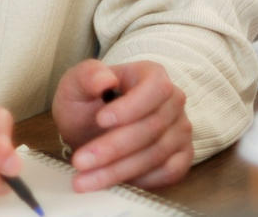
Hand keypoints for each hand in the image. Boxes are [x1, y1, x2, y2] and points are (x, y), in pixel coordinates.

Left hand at [51, 59, 191, 191]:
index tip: (100, 120)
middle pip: (152, 127)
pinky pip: (168, 173)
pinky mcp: (182, 157)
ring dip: (118, 170)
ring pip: (156, 154)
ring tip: (86, 178)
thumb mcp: (76, 84)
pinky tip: (112, 182)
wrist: (90, 128)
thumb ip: (86, 76)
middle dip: (113, 147)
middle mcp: (173, 101)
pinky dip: (140, 180)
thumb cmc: (86, 102)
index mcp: (151, 75)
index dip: (130, 107)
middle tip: (81, 161)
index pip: (154, 88)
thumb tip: (104, 78)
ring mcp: (180, 130)